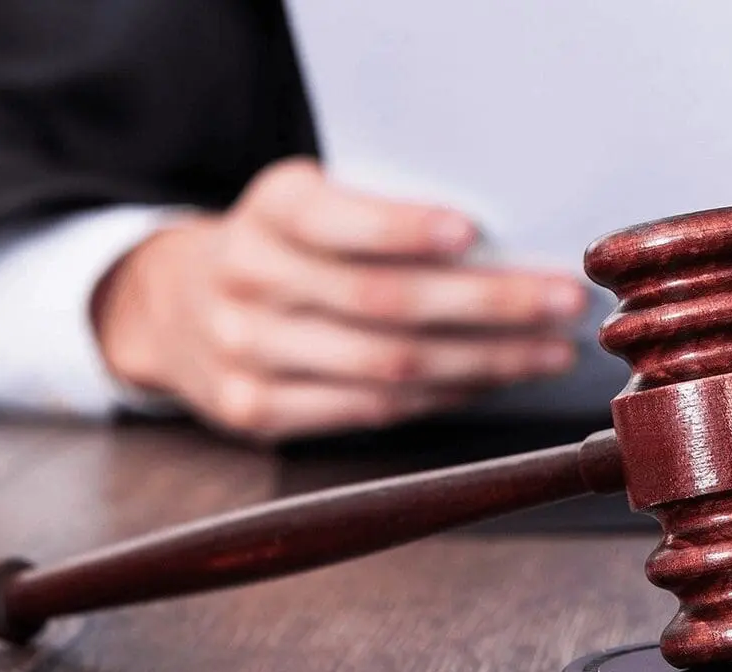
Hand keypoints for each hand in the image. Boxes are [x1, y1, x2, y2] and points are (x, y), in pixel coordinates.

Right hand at [92, 157, 586, 441]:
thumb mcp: (309, 202)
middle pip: (383, 301)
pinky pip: (369, 409)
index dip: (401, 228)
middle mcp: (248, 277)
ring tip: (549, 351)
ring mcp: (245, 350)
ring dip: (484, 362)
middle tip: (561, 302)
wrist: (170, 305)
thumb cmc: (283, 246)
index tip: (471, 231)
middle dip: (487, 304)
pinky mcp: (253, 409)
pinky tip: (490, 381)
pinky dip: (441, 397)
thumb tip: (506, 243)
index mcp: (270, 210)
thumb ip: (381, 213)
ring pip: (386, 366)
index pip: (337, 219)